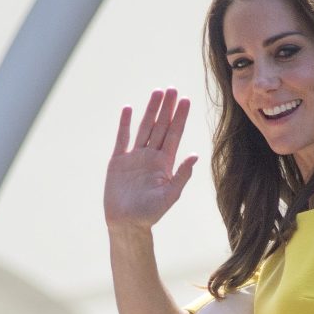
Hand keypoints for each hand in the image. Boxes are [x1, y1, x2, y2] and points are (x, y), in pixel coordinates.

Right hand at [104, 88, 197, 230]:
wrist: (127, 224)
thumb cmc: (150, 214)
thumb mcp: (170, 195)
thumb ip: (181, 175)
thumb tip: (195, 156)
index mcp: (165, 164)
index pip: (174, 135)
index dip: (180, 118)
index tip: (186, 100)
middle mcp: (151, 157)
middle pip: (161, 127)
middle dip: (167, 108)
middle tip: (173, 89)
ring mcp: (134, 158)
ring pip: (144, 128)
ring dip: (150, 110)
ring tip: (157, 92)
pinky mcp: (118, 161)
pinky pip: (122, 139)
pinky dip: (124, 124)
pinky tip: (128, 109)